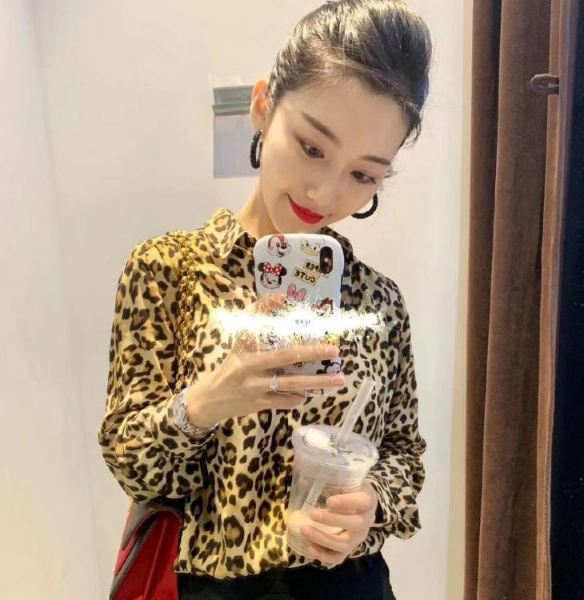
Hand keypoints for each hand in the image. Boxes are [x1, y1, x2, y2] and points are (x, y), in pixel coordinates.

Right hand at [186, 293, 343, 426]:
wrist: (209, 400)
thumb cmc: (229, 367)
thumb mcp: (238, 345)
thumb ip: (256, 323)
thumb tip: (280, 298)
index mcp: (243, 349)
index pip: (255, 323)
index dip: (267, 308)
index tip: (285, 297)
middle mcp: (249, 367)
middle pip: (285, 357)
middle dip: (312, 353)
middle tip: (334, 350)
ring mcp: (255, 388)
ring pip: (291, 384)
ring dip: (317, 382)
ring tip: (339, 379)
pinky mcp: (259, 405)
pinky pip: (285, 401)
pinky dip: (299, 398)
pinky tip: (309, 394)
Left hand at [300, 481, 377, 566]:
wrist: (364, 505)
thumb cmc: (352, 489)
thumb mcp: (349, 479)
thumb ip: (337, 477)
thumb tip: (312, 467)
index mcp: (368, 500)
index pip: (362, 501)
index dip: (346, 502)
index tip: (329, 501)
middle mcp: (366, 521)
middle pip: (354, 524)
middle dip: (332, 520)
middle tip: (313, 514)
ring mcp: (358, 537)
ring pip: (345, 544)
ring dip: (323, 539)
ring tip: (304, 530)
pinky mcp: (350, 549)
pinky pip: (339, 557)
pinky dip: (324, 555)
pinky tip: (310, 547)